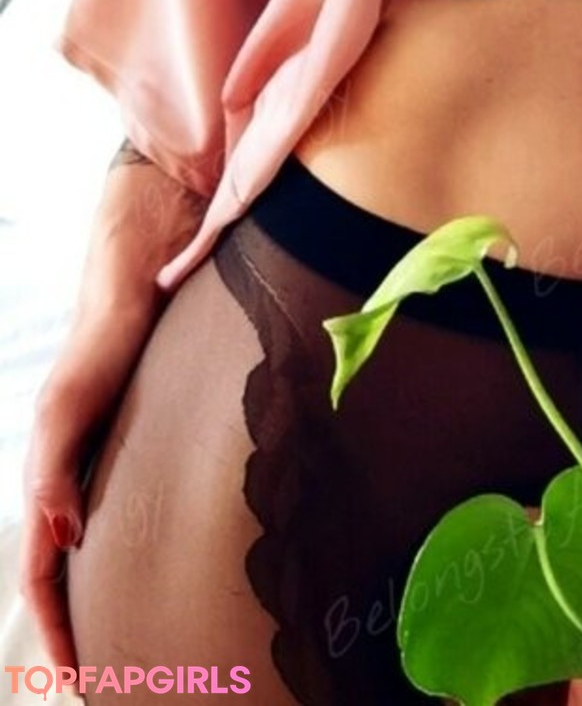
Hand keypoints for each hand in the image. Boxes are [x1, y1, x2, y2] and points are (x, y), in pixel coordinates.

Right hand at [20, 289, 159, 664]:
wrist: (138, 289)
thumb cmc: (101, 345)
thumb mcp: (68, 407)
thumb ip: (53, 468)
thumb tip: (61, 536)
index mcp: (48, 481)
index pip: (43, 575)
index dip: (55, 628)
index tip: (76, 679)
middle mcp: (73, 483)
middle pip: (65, 576)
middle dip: (77, 630)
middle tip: (106, 682)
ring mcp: (105, 469)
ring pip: (95, 554)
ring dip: (104, 601)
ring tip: (133, 646)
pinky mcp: (139, 453)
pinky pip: (126, 521)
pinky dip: (132, 559)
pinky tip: (162, 574)